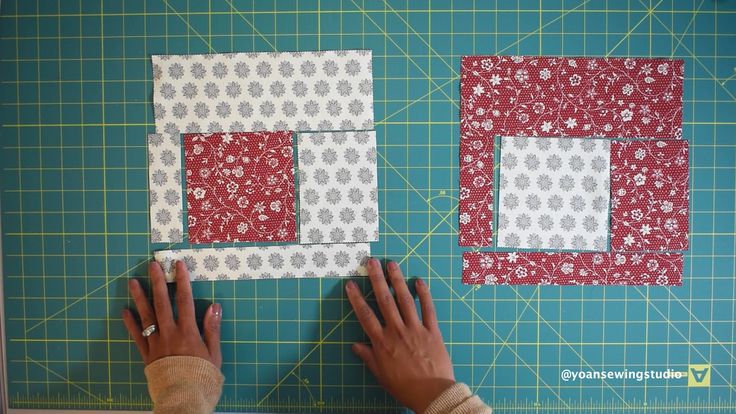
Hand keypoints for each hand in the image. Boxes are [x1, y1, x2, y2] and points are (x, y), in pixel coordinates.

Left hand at [122, 260, 221, 367]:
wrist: (184, 398)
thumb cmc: (202, 376)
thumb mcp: (214, 353)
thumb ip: (212, 329)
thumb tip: (214, 306)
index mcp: (188, 331)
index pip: (185, 300)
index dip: (182, 281)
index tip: (178, 265)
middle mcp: (170, 333)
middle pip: (163, 303)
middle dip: (158, 282)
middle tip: (152, 265)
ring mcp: (156, 343)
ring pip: (147, 316)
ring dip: (140, 297)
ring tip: (133, 282)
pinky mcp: (146, 355)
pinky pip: (137, 336)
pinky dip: (130, 323)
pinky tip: (125, 311)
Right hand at [345, 258, 454, 413]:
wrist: (431, 393)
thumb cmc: (404, 386)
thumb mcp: (381, 374)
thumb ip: (369, 357)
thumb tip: (356, 345)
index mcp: (382, 342)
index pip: (366, 316)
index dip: (357, 299)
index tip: (351, 284)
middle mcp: (397, 331)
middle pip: (385, 300)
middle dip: (376, 279)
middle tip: (371, 262)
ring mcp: (415, 329)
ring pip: (405, 300)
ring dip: (397, 280)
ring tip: (391, 264)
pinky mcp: (432, 331)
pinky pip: (428, 309)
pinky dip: (424, 294)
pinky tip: (419, 281)